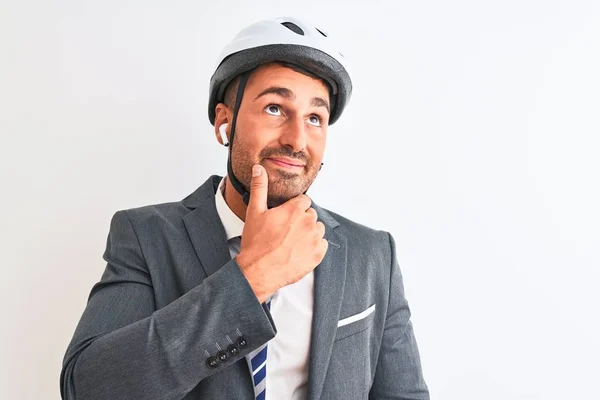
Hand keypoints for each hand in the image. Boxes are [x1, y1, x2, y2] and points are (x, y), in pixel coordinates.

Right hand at [236, 164, 327, 302]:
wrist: (258, 271)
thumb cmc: (256, 243)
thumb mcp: (255, 212)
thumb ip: (259, 188)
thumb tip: (259, 169)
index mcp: (295, 210)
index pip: (304, 201)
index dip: (294, 208)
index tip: (287, 217)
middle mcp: (308, 222)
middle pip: (310, 215)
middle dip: (301, 221)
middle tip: (286, 232)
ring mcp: (314, 239)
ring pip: (317, 229)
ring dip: (309, 233)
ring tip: (292, 242)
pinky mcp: (318, 254)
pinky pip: (322, 245)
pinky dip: (314, 248)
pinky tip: (299, 251)